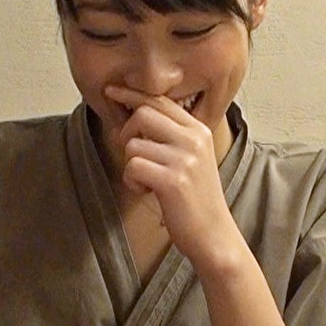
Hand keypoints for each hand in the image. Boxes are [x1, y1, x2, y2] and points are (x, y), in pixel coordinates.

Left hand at [107, 85, 235, 265]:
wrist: (213, 234)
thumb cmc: (195, 199)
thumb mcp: (190, 159)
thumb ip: (169, 136)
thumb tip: (129, 118)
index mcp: (198, 130)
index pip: (160, 100)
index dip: (132, 94)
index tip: (111, 90)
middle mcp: (194, 139)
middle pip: (143, 114)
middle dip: (127, 133)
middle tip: (133, 156)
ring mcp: (184, 159)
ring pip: (133, 144)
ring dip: (131, 165)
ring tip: (148, 182)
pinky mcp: (172, 180)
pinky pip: (132, 167)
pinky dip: (132, 182)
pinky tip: (147, 192)